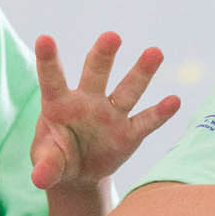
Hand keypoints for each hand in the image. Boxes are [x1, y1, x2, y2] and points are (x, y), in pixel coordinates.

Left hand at [29, 33, 181, 190]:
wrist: (78, 175)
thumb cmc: (56, 159)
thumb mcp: (47, 164)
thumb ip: (46, 167)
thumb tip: (40, 178)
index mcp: (59, 104)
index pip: (52, 79)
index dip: (48, 60)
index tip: (43, 38)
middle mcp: (87, 102)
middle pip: (95, 74)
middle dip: (103, 56)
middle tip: (112, 36)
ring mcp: (111, 116)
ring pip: (127, 90)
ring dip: (141, 73)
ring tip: (155, 52)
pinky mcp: (129, 133)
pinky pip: (146, 121)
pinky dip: (160, 113)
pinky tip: (174, 100)